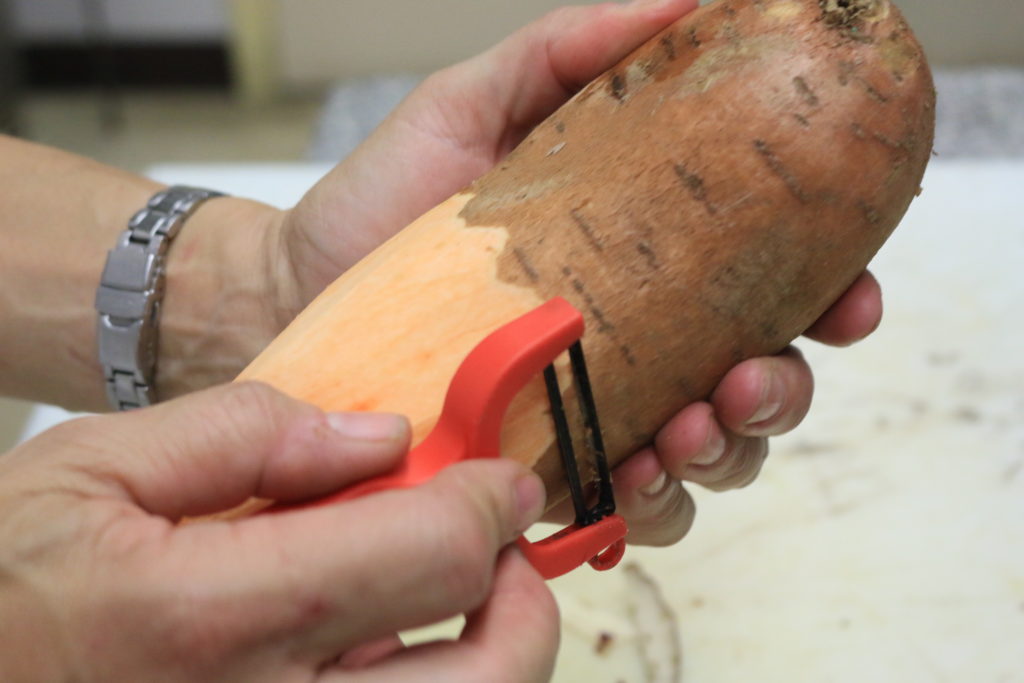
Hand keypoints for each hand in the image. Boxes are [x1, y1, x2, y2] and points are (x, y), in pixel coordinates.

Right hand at [0, 383, 556, 680]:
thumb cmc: (1, 584)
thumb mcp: (92, 469)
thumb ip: (245, 436)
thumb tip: (382, 436)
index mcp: (216, 617)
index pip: (430, 555)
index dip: (490, 503)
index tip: (503, 479)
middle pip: (489, 679)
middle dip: (523, 606)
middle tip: (500, 554)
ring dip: (485, 660)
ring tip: (450, 602)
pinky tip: (367, 652)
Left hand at [271, 1, 884, 545]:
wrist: (294, 288)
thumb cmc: (385, 204)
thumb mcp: (476, 104)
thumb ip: (574, 52)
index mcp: (649, 263)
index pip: (771, 288)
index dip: (830, 299)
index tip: (845, 301)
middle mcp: (639, 343)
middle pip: (759, 383)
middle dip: (779, 392)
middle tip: (748, 381)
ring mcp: (595, 413)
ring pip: (709, 457)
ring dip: (723, 454)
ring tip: (688, 432)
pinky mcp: (544, 468)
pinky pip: (628, 510)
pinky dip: (649, 505)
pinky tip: (628, 481)